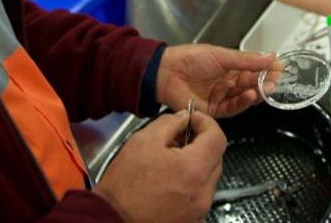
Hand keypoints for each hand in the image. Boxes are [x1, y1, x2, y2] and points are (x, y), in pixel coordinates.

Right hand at [94, 109, 225, 221]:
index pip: (218, 137)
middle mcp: (204, 193)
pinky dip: (191, 185)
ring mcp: (200, 210)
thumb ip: (170, 123)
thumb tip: (184, 118)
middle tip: (177, 139)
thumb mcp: (143, 141)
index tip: (191, 120)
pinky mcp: (193, 221)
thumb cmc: (126, 181)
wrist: (112, 219)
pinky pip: (200, 196)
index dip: (205, 122)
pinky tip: (170, 183)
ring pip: (208, 178)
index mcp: (195, 169)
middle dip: (201, 144)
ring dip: (196, 165)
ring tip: (170, 163)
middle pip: (216, 158)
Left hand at [156, 45, 277, 116]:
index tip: (279, 69)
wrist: (166, 72)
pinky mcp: (214, 110)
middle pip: (251, 85)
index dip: (266, 71)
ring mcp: (221, 97)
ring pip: (244, 98)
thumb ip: (247, 60)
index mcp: (229, 68)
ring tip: (265, 88)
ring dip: (256, 93)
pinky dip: (243, 102)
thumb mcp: (222, 55)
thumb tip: (270, 57)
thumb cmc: (190, 59)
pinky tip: (250, 95)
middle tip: (275, 81)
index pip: (253, 70)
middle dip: (264, 83)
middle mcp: (227, 84)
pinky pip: (233, 108)